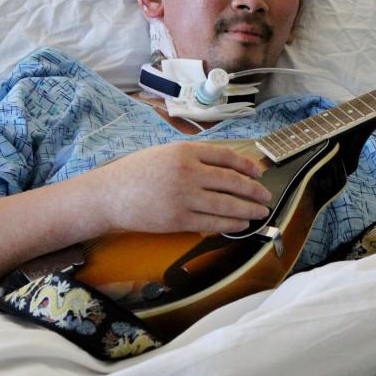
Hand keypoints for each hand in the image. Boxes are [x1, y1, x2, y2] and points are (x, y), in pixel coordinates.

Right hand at [86, 142, 272, 235]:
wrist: (109, 195)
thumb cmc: (136, 172)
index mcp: (185, 151)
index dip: (247, 165)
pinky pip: (212, 222)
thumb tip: (225, 167)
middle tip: (266, 196)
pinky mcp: (178, 219)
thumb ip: (193, 157)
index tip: (259, 173)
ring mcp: (184, 197)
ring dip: (248, 209)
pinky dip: (230, 223)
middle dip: (254, 190)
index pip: (226, 157)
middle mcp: (187, 172)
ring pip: (226, 204)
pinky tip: (241, 223)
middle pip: (232, 181)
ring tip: (260, 211)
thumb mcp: (165, 153)